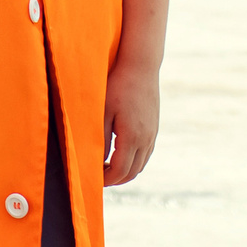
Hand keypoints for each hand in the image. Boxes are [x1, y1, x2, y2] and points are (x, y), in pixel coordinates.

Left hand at [102, 58, 159, 186]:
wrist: (140, 67)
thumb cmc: (117, 86)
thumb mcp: (104, 112)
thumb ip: (101, 139)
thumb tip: (97, 162)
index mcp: (132, 137)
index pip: (119, 171)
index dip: (105, 180)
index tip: (93, 179)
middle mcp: (145, 139)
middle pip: (131, 173)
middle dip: (114, 179)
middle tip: (98, 177)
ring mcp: (152, 135)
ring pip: (140, 165)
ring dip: (125, 172)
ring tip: (107, 167)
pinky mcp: (154, 129)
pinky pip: (145, 154)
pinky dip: (133, 161)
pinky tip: (120, 155)